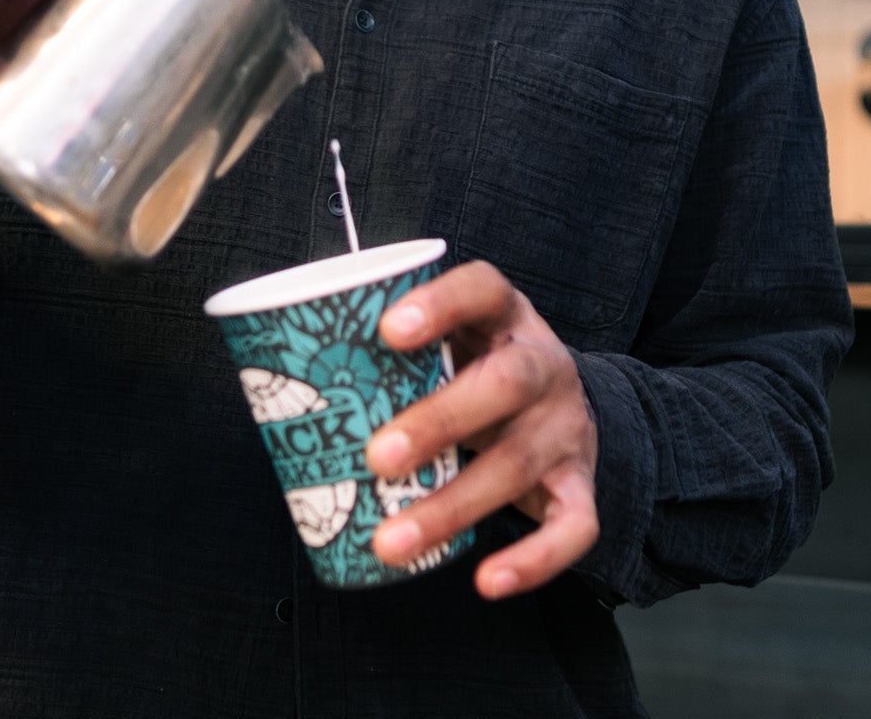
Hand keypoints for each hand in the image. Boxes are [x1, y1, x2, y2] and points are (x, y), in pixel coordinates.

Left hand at [366, 261, 598, 598]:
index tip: (386, 330)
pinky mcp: (580, 483)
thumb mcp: (450, 341)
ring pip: (519, 464)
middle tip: (376, 455)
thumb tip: (289, 382)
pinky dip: (532, 559)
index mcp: (504, 316)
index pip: (483, 289)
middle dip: (440, 421)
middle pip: (506, 383)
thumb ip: (395, 353)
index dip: (441, 305)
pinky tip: (486, 580)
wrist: (562, 402)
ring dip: (452, 507)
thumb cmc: (475, 368)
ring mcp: (565, 426)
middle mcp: (543, 364)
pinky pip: (572, 527)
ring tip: (391, 540)